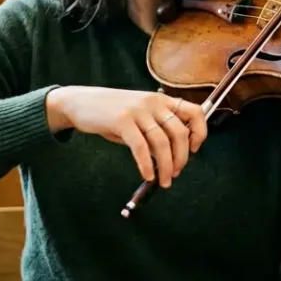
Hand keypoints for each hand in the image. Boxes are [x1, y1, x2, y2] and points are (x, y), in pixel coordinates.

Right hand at [45, 86, 207, 186]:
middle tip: (175, 173)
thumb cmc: (111, 113)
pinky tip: (147, 175)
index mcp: (162, 100)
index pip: (195, 112)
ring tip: (164, 181)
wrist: (80, 102)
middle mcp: (154, 102)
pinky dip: (147, 165)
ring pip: (162, 143)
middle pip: (180, 133)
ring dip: (166, 166)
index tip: (194, 150)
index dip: (200, 133)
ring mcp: (138, 110)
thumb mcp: (139, 116)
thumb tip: (171, 156)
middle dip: (181, 158)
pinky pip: (141, 147)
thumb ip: (155, 131)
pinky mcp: (122, 120)